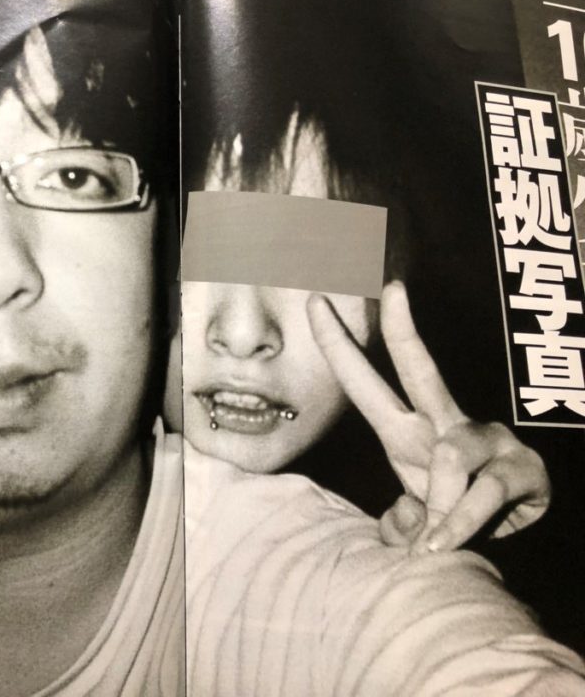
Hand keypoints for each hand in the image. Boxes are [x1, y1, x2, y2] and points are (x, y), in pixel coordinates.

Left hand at [307, 281, 550, 552]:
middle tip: (392, 288)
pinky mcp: (520, 468)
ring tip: (434, 542)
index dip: (339, 346)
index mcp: (407, 430)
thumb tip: (402, 528)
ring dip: (438, 507)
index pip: (366, 382)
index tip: (315, 305)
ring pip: (448, 456)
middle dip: (405, 329)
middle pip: (421, 368)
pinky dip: (455, 527)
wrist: (517, 538)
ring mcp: (485, 441)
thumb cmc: (453, 511)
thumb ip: (400, 519)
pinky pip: (478, 495)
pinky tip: (444, 546)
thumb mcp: (415, 515)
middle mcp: (445, 425)